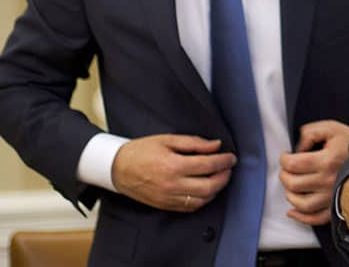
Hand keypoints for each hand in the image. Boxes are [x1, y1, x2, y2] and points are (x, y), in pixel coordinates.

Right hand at [111, 134, 235, 211]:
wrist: (117, 168)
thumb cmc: (141, 151)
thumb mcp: (167, 140)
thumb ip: (194, 143)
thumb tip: (216, 145)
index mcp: (173, 165)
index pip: (208, 165)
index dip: (224, 161)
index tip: (231, 157)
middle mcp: (172, 185)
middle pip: (209, 186)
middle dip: (224, 176)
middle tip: (228, 167)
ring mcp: (168, 198)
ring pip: (202, 199)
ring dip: (216, 189)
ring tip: (220, 177)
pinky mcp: (165, 206)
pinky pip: (191, 207)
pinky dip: (203, 199)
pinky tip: (207, 189)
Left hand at [278, 120, 348, 224]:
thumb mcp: (330, 127)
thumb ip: (309, 133)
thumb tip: (296, 149)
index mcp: (327, 160)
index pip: (293, 164)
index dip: (284, 159)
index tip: (286, 156)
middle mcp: (329, 180)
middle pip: (293, 184)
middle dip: (284, 175)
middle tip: (287, 169)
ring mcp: (333, 196)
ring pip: (301, 204)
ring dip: (290, 195)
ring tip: (291, 185)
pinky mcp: (337, 205)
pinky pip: (316, 219)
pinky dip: (301, 217)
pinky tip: (292, 210)